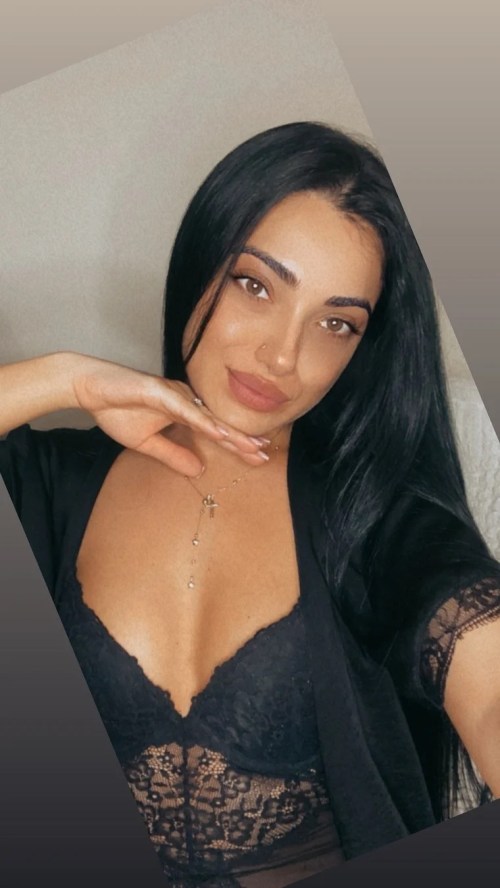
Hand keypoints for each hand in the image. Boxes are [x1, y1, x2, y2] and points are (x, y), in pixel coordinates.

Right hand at [71, 356, 268, 475]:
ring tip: (251, 446)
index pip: (215, 431)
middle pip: (218, 424)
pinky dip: (203, 421)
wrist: (89, 387)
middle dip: (242, 440)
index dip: (237, 444)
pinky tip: (219, 433)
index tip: (259, 458)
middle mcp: (184, 400)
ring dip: (229, 432)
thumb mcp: (147, 443)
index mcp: (184, 411)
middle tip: (264, 456)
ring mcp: (174, 394)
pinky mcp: (159, 391)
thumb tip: (199, 469)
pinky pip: (185, 409)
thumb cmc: (116, 409)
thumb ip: (173, 455)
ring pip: (207, 416)